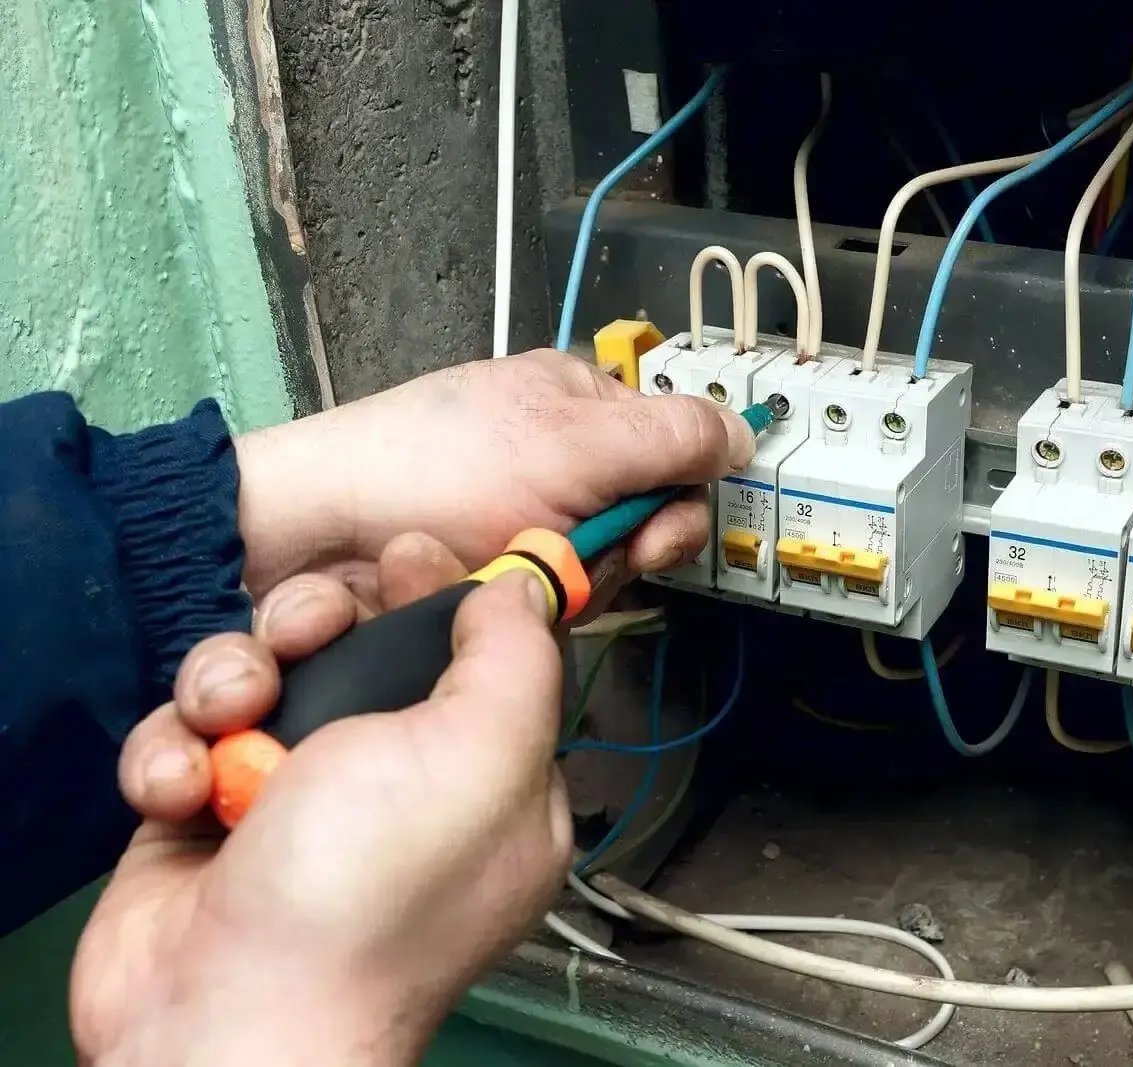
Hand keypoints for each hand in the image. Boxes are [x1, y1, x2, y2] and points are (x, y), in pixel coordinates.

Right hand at [72, 535, 566, 1066]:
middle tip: (302, 632)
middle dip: (319, 622)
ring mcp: (299, 804)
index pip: (477, 656)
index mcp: (491, 779)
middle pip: (360, 649)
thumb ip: (516, 657)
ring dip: (232, 679)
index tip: (405, 554)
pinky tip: (181, 789)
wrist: (227, 1013)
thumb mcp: (483, 750)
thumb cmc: (370, 887)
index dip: (439, 593)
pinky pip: (188, 741)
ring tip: (231, 717)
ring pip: (263, 680)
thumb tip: (520, 588)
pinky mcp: (207, 821)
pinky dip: (175, 754)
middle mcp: (400, 789)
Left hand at [235, 349, 754, 595]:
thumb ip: (674, 437)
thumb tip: (746, 433)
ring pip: (600, 569)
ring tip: (515, 572)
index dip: (675, 498)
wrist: (317, 541)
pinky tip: (496, 596)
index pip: (673, 449)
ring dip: (572, 583)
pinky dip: (533, 607)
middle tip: (579, 558)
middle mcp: (557, 457)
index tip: (654, 532)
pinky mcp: (492, 572)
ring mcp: (522, 517)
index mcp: (577, 400)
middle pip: (642, 519)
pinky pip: (552, 600)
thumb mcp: (575, 442)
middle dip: (619, 551)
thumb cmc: (439, 470)